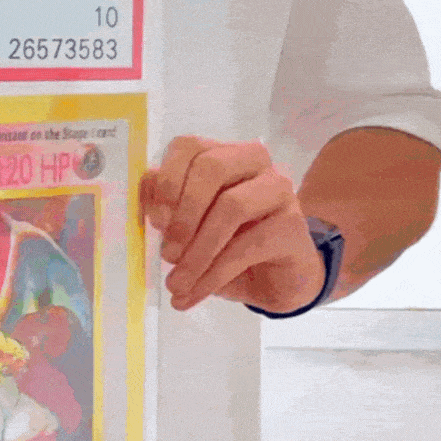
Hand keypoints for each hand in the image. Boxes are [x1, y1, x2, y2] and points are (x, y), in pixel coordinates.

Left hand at [140, 137, 325, 312]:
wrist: (274, 282)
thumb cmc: (225, 249)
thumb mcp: (188, 231)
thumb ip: (165, 208)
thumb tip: (148, 195)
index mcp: (222, 157)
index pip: (189, 147)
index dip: (167, 181)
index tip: (154, 222)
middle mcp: (254, 164)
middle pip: (213, 167)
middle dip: (183, 214)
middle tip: (167, 254)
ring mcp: (278, 191)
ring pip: (231, 207)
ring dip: (197, 253)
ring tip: (177, 283)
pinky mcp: (292, 226)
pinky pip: (247, 247)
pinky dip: (213, 275)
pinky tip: (194, 293)